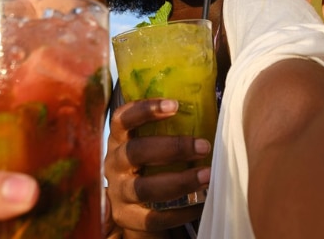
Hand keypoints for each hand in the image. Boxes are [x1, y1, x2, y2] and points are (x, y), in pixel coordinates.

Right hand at [105, 99, 209, 233]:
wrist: (134, 209)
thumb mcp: (150, 145)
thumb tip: (209, 112)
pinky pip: (154, 218)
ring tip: (207, 175)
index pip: (123, 119)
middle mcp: (114, 164)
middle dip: (172, 148)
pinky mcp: (127, 218)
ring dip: (179, 181)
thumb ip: (168, 131)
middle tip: (203, 146)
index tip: (174, 105)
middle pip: (135, 151)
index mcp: (119, 140)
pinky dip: (180, 212)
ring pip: (144, 188)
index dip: (145, 110)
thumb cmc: (150, 167)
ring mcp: (118, 193)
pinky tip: (201, 204)